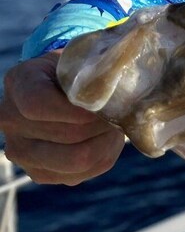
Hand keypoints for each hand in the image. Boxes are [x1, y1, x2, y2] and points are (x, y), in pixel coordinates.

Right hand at [0, 51, 124, 184]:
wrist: (65, 88)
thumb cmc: (80, 69)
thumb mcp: (84, 58)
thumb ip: (98, 70)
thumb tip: (123, 93)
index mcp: (19, 82)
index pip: (38, 104)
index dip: (79, 109)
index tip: (106, 102)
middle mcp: (10, 119)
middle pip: (68, 134)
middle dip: (104, 124)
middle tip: (125, 113)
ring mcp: (21, 151)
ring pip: (77, 159)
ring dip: (107, 142)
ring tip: (117, 125)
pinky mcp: (40, 173)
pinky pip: (82, 173)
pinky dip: (104, 156)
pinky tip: (107, 139)